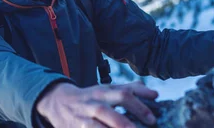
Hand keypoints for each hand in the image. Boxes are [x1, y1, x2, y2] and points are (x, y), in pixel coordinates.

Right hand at [36, 81, 157, 127]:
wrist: (58, 101)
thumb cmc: (90, 97)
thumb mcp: (107, 89)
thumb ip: (130, 89)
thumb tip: (155, 94)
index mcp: (103, 91)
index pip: (123, 94)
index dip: (139, 105)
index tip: (153, 118)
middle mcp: (93, 103)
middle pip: (109, 112)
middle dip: (125, 124)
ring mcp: (84, 117)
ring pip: (96, 126)